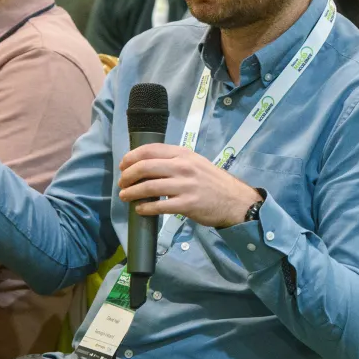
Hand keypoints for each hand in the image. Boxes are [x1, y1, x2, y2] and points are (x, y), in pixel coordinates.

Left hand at [118, 144, 260, 228]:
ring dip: (132, 192)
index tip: (123, 165)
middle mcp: (183, 167)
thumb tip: (146, 165)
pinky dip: (145, 208)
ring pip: (149, 187)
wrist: (235, 201)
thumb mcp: (196, 162)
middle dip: (127, 176)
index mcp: (183, 154)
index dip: (131, 157)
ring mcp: (185, 186)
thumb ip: (174, 161)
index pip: (150, 149)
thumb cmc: (213, 182)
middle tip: (122, 183)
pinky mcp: (187, 204)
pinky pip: (159, 206)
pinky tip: (140, 209)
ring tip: (125, 196)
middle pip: (145, 167)